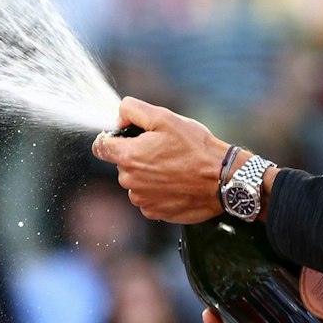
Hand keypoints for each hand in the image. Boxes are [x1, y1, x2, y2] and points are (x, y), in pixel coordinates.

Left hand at [89, 97, 227, 222]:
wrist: (222, 180)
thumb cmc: (196, 148)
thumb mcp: (165, 118)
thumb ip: (133, 110)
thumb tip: (117, 117)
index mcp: (129, 156)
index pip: (100, 147)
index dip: (111, 138)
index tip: (124, 136)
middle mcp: (130, 181)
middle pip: (121, 164)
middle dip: (136, 155)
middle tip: (162, 150)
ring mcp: (142, 199)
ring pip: (135, 182)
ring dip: (147, 174)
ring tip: (173, 167)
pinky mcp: (155, 212)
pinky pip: (148, 198)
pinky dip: (158, 191)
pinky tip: (176, 183)